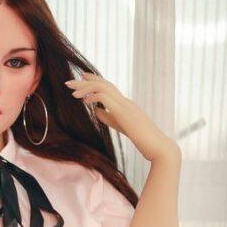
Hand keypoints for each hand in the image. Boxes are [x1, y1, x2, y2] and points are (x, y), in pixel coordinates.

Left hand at [64, 72, 178, 161]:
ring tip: (72, 93)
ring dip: (85, 88)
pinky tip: (84, 102)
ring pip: (103, 87)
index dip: (93, 81)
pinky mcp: (124, 112)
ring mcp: (126, 105)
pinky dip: (92, 97)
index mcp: (126, 104)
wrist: (158, 147)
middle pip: (103, 83)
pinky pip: (105, 97)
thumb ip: (108, 117)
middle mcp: (126, 101)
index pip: (108, 87)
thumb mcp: (121, 127)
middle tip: (68, 82)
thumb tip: (95, 110)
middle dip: (85, 81)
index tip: (80, 78)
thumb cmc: (143, 140)